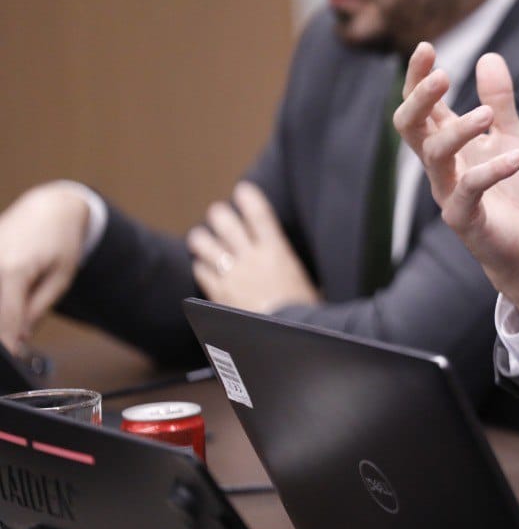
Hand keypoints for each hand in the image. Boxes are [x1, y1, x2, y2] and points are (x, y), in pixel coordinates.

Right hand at [0, 182, 90, 352]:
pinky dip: (1, 301)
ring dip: (2, 316)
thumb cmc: (60, 241)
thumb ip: (37, 309)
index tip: (14, 361)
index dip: (9, 345)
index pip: (5, 320)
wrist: (49, 208)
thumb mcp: (61, 278)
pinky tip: (12, 305)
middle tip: (14, 347)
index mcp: (12, 271)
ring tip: (18, 318)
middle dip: (3, 333)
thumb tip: (18, 338)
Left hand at [188, 181, 318, 312]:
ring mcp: (232, 275)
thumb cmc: (304, 313)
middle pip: (226, 223)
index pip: (260, 215)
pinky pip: (201, 271)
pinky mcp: (218, 293)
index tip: (243, 190)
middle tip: (219, 214)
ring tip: (201, 237)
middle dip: (220, 215)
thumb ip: (292, 268)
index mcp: (277, 252)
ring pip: (205, 244)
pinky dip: (201, 266)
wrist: (284, 337)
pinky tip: (203, 266)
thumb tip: (293, 264)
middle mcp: (251, 258)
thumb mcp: (307, 283)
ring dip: (202, 238)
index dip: (249, 199)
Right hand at [394, 43, 518, 321]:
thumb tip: (489, 56)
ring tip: (487, 115)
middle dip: (420, 99)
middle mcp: (439, 165)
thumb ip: (499, 101)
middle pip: (410, 127)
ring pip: (434, 156)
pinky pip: (469, 190)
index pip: (420, 105)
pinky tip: (517, 158)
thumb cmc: (512, 189)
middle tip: (442, 74)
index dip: (417, 78)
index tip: (426, 47)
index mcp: (446, 142)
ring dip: (459, 130)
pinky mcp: (464, 219)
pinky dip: (493, 171)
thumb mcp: (510, 136)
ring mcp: (447, 192)